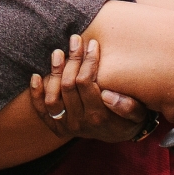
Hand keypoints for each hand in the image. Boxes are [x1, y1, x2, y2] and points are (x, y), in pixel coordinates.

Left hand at [29, 33, 148, 142]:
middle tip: (76, 40)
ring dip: (54, 73)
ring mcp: (67, 126)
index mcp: (99, 116)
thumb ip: (127, 106)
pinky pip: (42, 112)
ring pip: (53, 98)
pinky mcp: (58, 127)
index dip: (88, 61)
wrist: (118, 134)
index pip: (86, 83)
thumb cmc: (129, 117)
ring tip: (58, 52)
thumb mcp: (138, 113)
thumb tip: (107, 95)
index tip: (92, 44)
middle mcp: (80, 123)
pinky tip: (35, 76)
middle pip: (68, 86)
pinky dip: (36, 95)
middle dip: (72, 59)